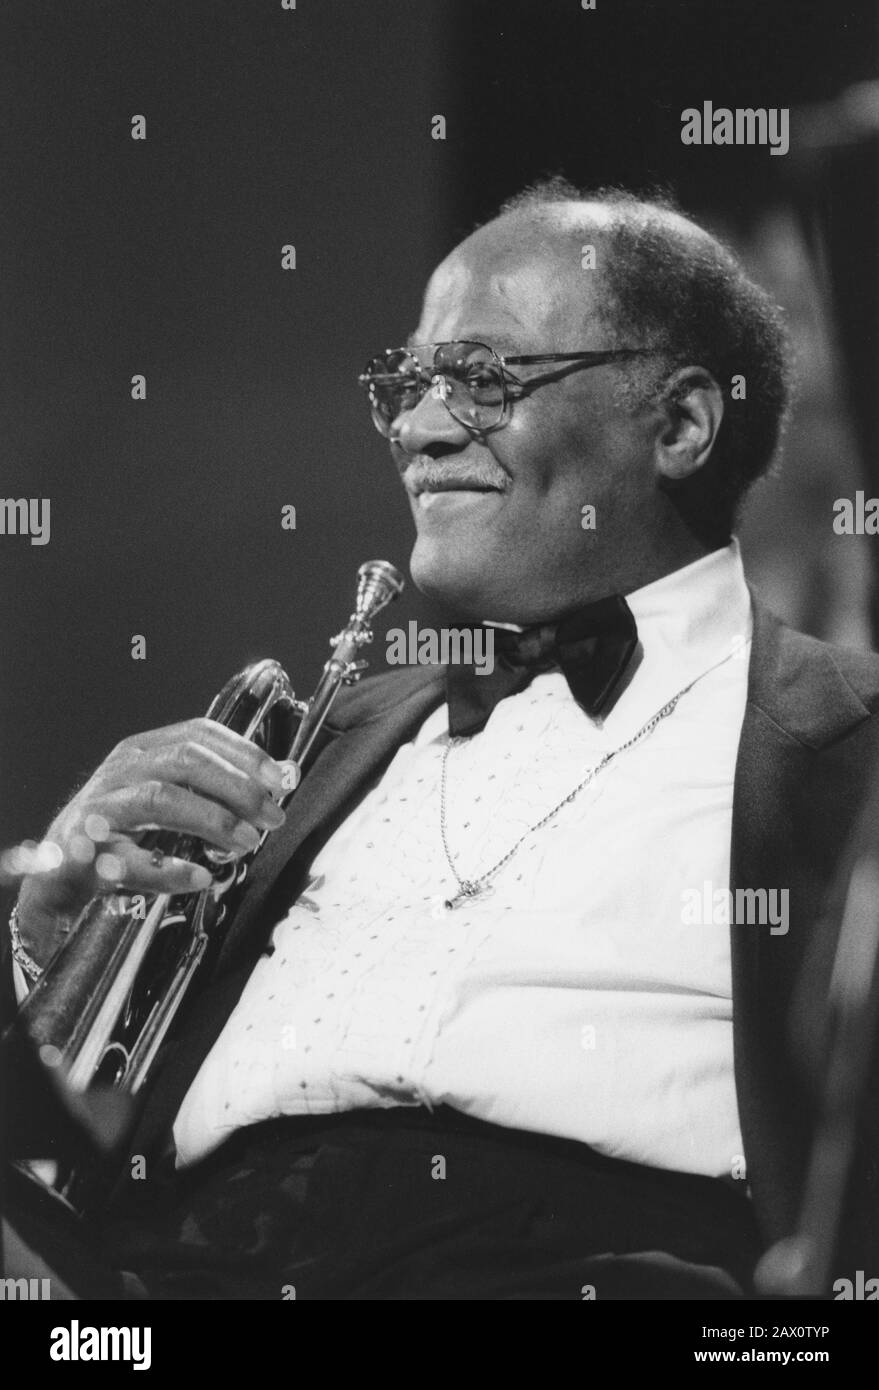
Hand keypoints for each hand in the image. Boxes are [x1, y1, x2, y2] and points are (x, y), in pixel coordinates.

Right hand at [15, 718, 294, 967]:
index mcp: (143, 750)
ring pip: (160, 798)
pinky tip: (200, 878)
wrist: (60, 870)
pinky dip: (169, 869)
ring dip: (211, 820)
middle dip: (236, 787)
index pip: (197, 733)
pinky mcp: (86, 851)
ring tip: (246, 842)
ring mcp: (101, 807)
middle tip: (271, 817)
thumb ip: (211, 787)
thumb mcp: (164, 795)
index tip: (279, 779)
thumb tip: (276, 784)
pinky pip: (131, 859)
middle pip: (184, 761)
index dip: (242, 753)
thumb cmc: (121, 828)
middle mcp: (121, 770)